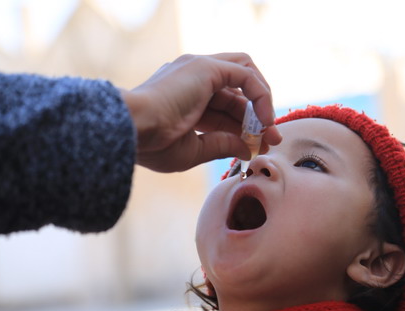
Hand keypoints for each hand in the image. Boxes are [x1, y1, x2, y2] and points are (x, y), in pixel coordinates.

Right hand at [121, 53, 281, 171]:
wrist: (133, 130)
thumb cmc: (153, 144)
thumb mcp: (194, 150)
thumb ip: (222, 146)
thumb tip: (248, 149)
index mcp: (185, 98)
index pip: (224, 109)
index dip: (243, 127)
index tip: (257, 146)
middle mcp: (192, 78)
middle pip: (236, 93)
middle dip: (257, 118)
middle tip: (271, 140)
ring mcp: (199, 68)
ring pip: (244, 75)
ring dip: (261, 103)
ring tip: (268, 130)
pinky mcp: (206, 67)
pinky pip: (246, 74)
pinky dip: (260, 95)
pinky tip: (263, 120)